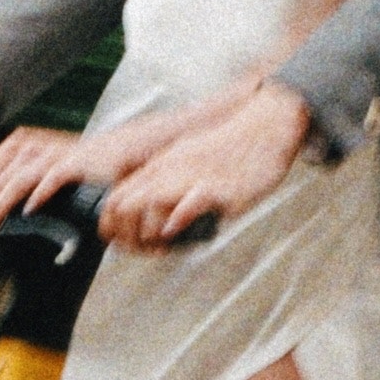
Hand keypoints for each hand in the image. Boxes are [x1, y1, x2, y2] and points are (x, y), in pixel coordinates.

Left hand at [0, 119, 91, 235]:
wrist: (113, 152)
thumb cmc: (70, 161)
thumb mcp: (31, 159)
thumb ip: (0, 165)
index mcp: (18, 145)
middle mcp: (32, 147)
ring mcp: (52, 155)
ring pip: (17, 181)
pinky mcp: (73, 165)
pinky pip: (51, 179)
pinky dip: (38, 195)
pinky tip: (28, 212)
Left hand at [99, 78, 311, 249]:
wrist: (266, 127)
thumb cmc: (232, 148)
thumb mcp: (190, 160)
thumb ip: (171, 184)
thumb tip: (159, 218)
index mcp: (162, 165)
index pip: (115, 198)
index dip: (112, 227)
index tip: (126, 244)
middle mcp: (169, 169)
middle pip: (122, 205)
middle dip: (126, 238)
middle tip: (144, 252)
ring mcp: (190, 177)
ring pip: (147, 203)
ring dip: (148, 235)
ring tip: (163, 248)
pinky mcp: (216, 187)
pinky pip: (188, 203)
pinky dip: (176, 221)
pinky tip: (177, 230)